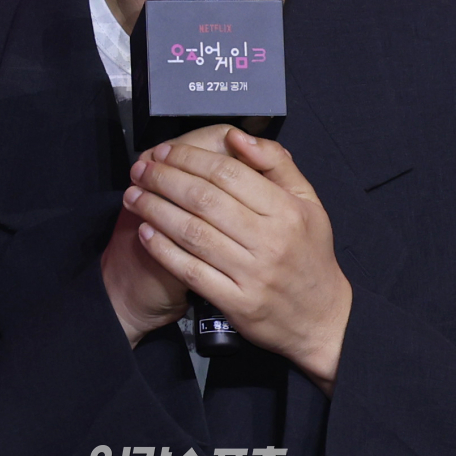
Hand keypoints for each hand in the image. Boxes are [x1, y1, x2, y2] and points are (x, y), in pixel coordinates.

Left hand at [122, 126, 351, 393]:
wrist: (322, 319)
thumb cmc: (309, 253)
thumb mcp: (308, 201)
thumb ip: (275, 163)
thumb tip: (238, 136)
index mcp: (286, 210)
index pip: (228, 173)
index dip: (190, 158)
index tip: (165, 151)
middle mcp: (269, 240)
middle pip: (205, 200)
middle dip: (165, 179)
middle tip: (141, 168)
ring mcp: (252, 274)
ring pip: (193, 233)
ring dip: (156, 210)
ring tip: (134, 195)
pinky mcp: (236, 303)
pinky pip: (191, 271)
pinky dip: (164, 250)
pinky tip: (145, 232)